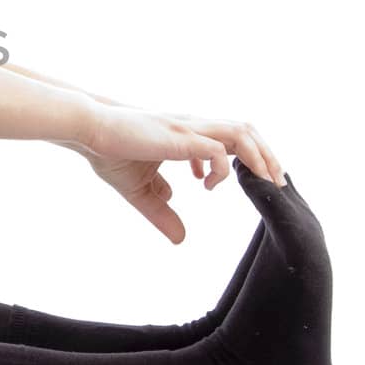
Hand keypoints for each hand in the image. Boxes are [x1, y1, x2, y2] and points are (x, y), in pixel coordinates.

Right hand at [68, 104, 286, 244]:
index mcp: (187, 135)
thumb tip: (181, 236)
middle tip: (277, 185)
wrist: (88, 131)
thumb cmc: (109, 152)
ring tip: (265, 183)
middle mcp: (193, 128)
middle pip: (246, 131)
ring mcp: (188, 130)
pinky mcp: (178, 138)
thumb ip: (161, 210)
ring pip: (240, 133)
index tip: (257, 181)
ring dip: (259, 158)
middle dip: (268, 156)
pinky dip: (221, 169)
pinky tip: (209, 186)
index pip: (231, 138)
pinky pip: (215, 150)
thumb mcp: (140, 191)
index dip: (250, 157)